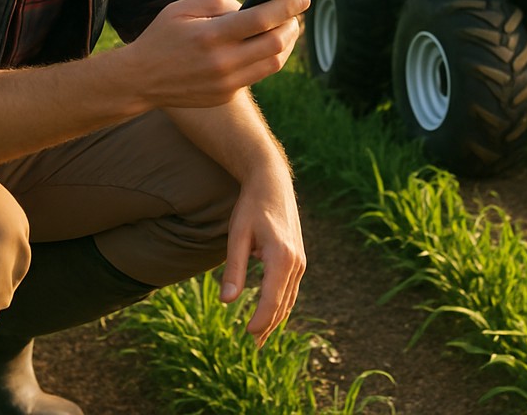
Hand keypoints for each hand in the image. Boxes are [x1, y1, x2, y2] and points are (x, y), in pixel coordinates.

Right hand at [124, 0, 307, 109]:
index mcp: (211, 36)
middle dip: (292, 26)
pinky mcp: (226, 95)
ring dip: (286, 45)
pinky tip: (265, 46)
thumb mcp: (183, 7)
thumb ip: (220, 1)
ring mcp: (226, 84)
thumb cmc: (163, 35)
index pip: (262, 19)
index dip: (288, 6)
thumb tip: (253, 6)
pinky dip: (267, 58)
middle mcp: (222, 63)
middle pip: (276, 44)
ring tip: (287, 29)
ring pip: (273, 64)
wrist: (141, 79)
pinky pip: (257, 76)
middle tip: (296, 14)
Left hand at [219, 161, 305, 346]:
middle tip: (253, 346)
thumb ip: (233, 269)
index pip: (272, 301)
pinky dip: (282, 304)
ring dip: (276, 319)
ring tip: (260, 337)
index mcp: (281, 257)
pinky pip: (291, 288)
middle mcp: (296, 261)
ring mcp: (300, 259)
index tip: (247, 335)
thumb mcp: (237, 235)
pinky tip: (272, 312)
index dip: (260, 321)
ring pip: (289, 298)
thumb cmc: (252, 206)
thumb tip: (226, 301)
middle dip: (268, 326)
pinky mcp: (298, 256)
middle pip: (283, 304)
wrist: (272, 182)